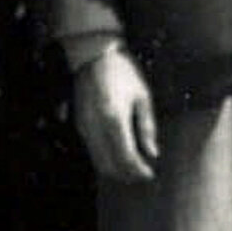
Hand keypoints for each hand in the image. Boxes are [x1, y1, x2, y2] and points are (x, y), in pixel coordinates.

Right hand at [70, 44, 161, 184]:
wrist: (93, 56)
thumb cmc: (123, 72)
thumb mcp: (142, 97)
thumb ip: (147, 128)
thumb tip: (152, 154)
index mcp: (114, 119)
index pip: (125, 157)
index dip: (138, 171)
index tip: (150, 174)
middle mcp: (95, 127)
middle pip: (109, 165)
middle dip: (126, 175)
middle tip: (142, 174)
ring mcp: (84, 127)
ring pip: (98, 161)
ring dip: (116, 169)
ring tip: (133, 167)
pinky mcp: (79, 125)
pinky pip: (92, 150)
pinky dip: (106, 158)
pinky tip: (119, 154)